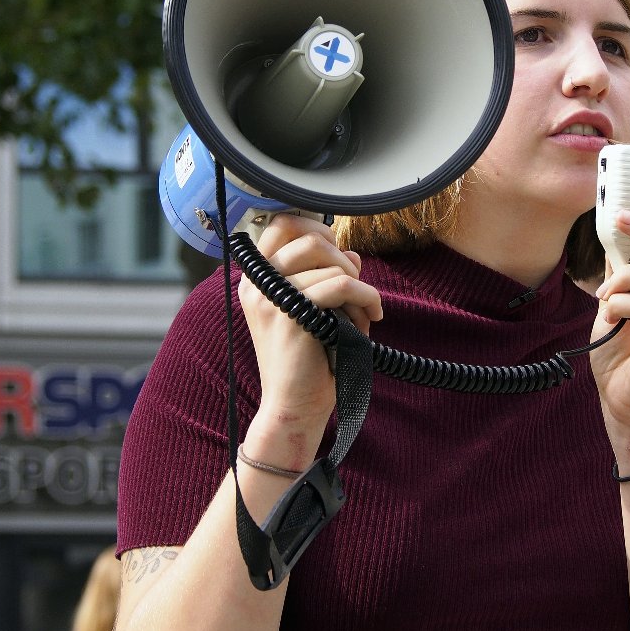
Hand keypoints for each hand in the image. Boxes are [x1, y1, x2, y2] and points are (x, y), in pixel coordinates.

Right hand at [239, 214, 382, 421]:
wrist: (295, 405)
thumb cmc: (308, 359)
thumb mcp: (316, 309)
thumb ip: (327, 276)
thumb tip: (350, 252)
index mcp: (256, 279)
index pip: (280, 225)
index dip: (316, 229)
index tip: (338, 253)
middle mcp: (257, 284)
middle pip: (309, 239)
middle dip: (344, 260)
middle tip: (357, 289)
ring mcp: (271, 299)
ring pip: (331, 264)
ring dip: (359, 287)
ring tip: (364, 313)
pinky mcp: (293, 317)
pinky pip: (341, 286)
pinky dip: (367, 297)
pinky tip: (372, 316)